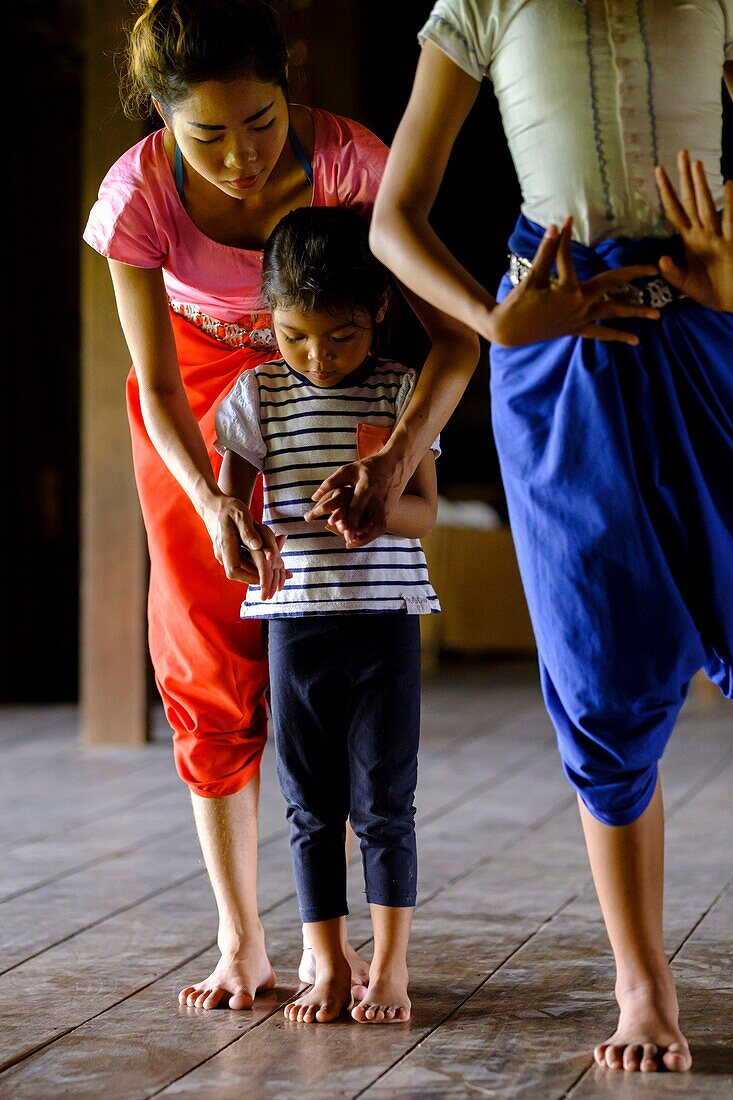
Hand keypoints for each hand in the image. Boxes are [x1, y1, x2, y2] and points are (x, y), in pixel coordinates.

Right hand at [203, 494, 290, 592]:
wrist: (215, 506)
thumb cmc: (229, 508)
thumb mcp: (240, 515)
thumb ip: (248, 531)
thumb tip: (257, 546)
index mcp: (224, 546)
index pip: (234, 571)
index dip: (251, 577)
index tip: (267, 577)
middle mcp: (224, 554)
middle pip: (243, 573)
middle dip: (264, 577)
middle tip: (285, 575)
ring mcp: (228, 555)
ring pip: (248, 569)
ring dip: (265, 571)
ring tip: (286, 571)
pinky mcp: (233, 553)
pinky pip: (248, 562)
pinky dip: (262, 562)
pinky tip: (277, 561)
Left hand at [309, 450, 406, 546]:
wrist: (396, 463)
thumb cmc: (368, 466)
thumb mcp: (348, 470)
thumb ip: (330, 483)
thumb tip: (313, 498)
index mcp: (366, 487)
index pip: (358, 507)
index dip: (350, 520)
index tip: (342, 531)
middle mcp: (378, 498)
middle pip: (374, 521)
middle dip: (363, 534)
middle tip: (348, 542)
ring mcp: (386, 505)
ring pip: (380, 527)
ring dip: (367, 537)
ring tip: (352, 543)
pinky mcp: (390, 509)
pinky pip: (380, 525)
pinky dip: (370, 533)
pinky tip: (359, 537)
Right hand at [486, 220, 661, 347]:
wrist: (510, 331)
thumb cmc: (519, 304)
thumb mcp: (532, 277)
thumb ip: (547, 252)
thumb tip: (556, 226)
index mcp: (568, 289)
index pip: (568, 257)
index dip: (564, 238)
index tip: (566, 221)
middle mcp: (581, 304)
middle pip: (613, 284)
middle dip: (635, 274)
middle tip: (656, 268)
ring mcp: (581, 318)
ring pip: (614, 312)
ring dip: (636, 312)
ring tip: (658, 314)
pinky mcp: (577, 328)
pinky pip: (602, 333)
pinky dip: (618, 336)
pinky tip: (636, 340)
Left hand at [655, 150, 732, 311]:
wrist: (729, 301)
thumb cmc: (707, 290)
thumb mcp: (684, 284)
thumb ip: (672, 272)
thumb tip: (661, 259)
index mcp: (689, 240)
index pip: (675, 210)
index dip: (666, 192)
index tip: (658, 170)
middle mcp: (702, 233)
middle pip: (691, 200)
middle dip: (686, 178)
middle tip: (681, 152)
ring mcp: (717, 236)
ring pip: (706, 206)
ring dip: (701, 186)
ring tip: (696, 164)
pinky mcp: (731, 244)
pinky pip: (731, 221)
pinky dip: (730, 204)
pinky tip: (729, 185)